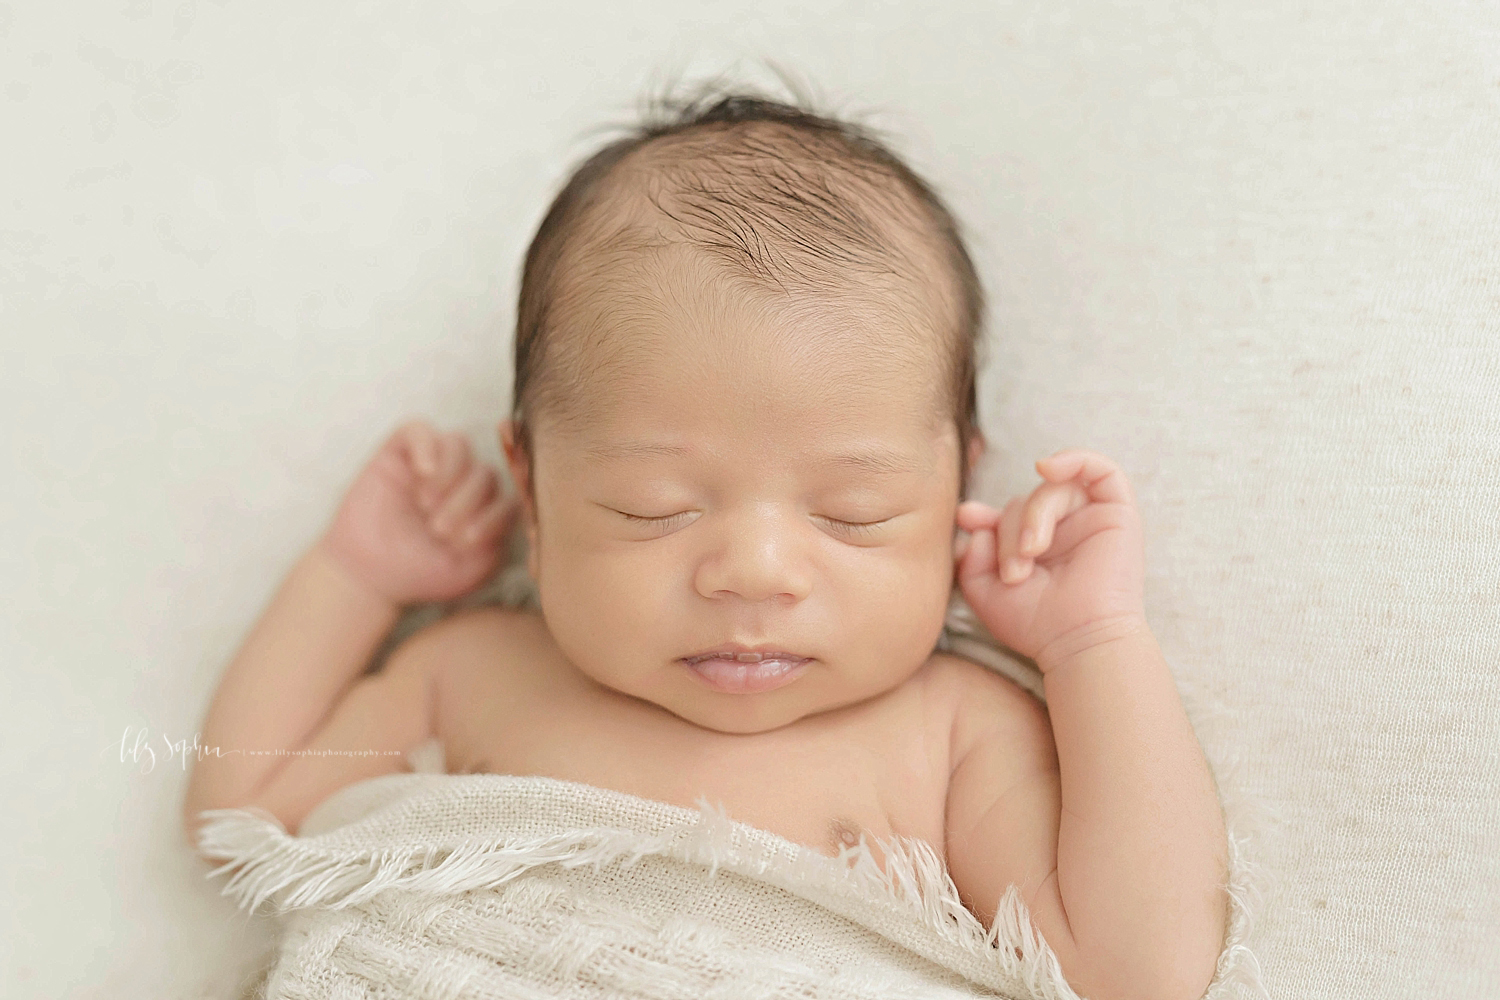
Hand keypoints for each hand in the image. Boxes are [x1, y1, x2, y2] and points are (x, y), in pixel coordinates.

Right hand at [319, 420, 520, 605]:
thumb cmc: (420, 575)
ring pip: (459, 445)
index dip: (493, 516)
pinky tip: (421, 474)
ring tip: (426, 506)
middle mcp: (463, 484)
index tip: (465, 543)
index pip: (510, 497)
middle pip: (485, 472)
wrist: (367, 577)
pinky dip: (426, 446)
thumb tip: (517, 511)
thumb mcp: (469, 570)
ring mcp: (432, 466)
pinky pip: (419, 429)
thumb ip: (499, 543)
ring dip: (450, 475)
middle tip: (438, 530)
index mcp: (485, 510)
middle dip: (466, 502)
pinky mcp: (399, 454)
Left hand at [953, 448, 1145, 668]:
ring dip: (1033, 517)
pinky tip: (1047, 469)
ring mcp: (1089, 521)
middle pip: (1022, 503)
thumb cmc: (1035, 624)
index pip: (1003, 517)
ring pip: (1050, 491)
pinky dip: (1074, 459)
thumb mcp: (983, 589)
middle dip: (1008, 533)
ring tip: (1030, 554)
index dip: (982, 513)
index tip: (966, 517)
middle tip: (1013, 572)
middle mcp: (1061, 532)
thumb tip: (976, 521)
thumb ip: (971, 553)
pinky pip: (1101, 470)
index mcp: (1031, 549)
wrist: (1078, 641)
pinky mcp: (1117, 514)